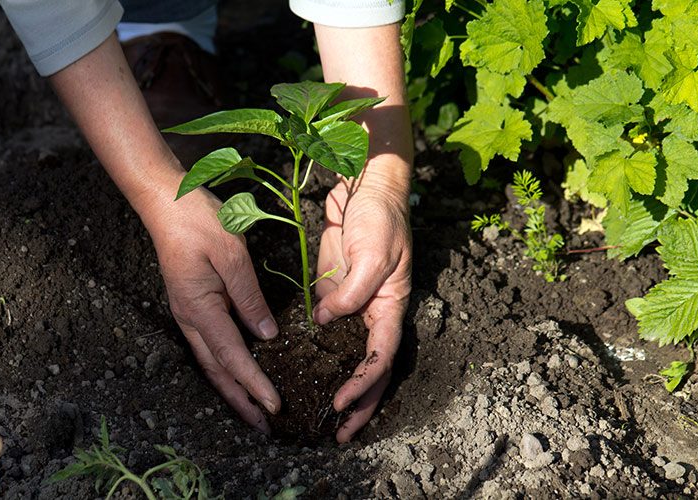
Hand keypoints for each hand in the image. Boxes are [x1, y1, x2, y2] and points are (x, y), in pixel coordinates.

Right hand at [142, 184, 280, 432]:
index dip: (254, 384)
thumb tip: (266, 336)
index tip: (274, 406)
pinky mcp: (192, 304)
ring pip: (211, 361)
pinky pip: (210, 344)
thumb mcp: (232, 256)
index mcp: (200, 309)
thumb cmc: (200, 222)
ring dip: (232, 387)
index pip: (232, 357)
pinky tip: (238, 370)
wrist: (165, 203)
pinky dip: (226, 365)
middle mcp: (190, 318)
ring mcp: (188, 312)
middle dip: (240, 400)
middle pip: (217, 370)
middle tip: (264, 425)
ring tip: (253, 409)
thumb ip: (249, 298)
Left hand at [314, 172, 411, 442]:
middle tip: (339, 436)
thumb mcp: (373, 254)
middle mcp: (374, 313)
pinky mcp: (333, 294)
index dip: (363, 384)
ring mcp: (353, 306)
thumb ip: (352, 293)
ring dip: (340, 387)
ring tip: (325, 418)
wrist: (366, 188)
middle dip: (358, 404)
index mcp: (391, 307)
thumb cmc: (380, 218)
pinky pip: (328, 332)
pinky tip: (306, 375)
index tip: (339, 404)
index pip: (380, 357)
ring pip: (349, 356)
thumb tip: (326, 321)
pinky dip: (321, 356)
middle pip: (370, 369)